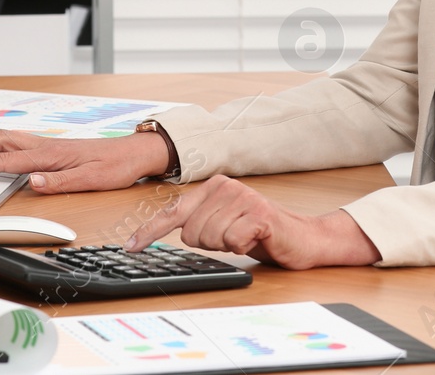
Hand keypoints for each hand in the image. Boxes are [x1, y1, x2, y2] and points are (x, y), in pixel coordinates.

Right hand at [0, 129, 169, 192]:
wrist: (134, 153)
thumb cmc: (115, 166)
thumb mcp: (90, 180)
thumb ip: (59, 182)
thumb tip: (32, 182)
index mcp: (51, 155)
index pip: (8, 159)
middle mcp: (46, 146)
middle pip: (2, 142)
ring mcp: (49, 144)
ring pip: (9, 138)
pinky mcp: (54, 147)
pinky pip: (19, 141)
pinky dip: (0, 142)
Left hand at [125, 176, 380, 269]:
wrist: (302, 238)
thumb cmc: (259, 232)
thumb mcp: (222, 223)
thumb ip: (197, 221)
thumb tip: (163, 231)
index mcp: (212, 187)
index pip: (173, 211)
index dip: (150, 232)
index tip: (132, 247)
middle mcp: (225, 187)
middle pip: (191, 232)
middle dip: (209, 244)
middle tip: (232, 238)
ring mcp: (243, 198)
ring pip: (210, 238)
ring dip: (227, 246)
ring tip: (244, 237)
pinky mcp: (259, 214)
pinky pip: (232, 242)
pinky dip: (242, 248)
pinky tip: (255, 239)